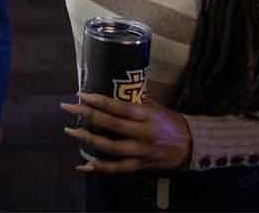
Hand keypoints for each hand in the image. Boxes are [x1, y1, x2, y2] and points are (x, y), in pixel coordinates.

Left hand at [60, 92, 192, 173]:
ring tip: (71, 130)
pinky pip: (117, 169)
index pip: (119, 107)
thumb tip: (114, 89)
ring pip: (111, 148)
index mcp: (146, 116)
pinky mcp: (139, 166)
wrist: (190, 146)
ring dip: (89, 140)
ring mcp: (140, 151)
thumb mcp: (156, 107)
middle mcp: (142, 133)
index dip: (99, 101)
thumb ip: (136, 101)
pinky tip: (84, 166)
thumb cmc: (170, 122)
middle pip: (111, 125)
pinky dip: (99, 168)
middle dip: (87, 115)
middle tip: (68, 107)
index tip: (81, 94)